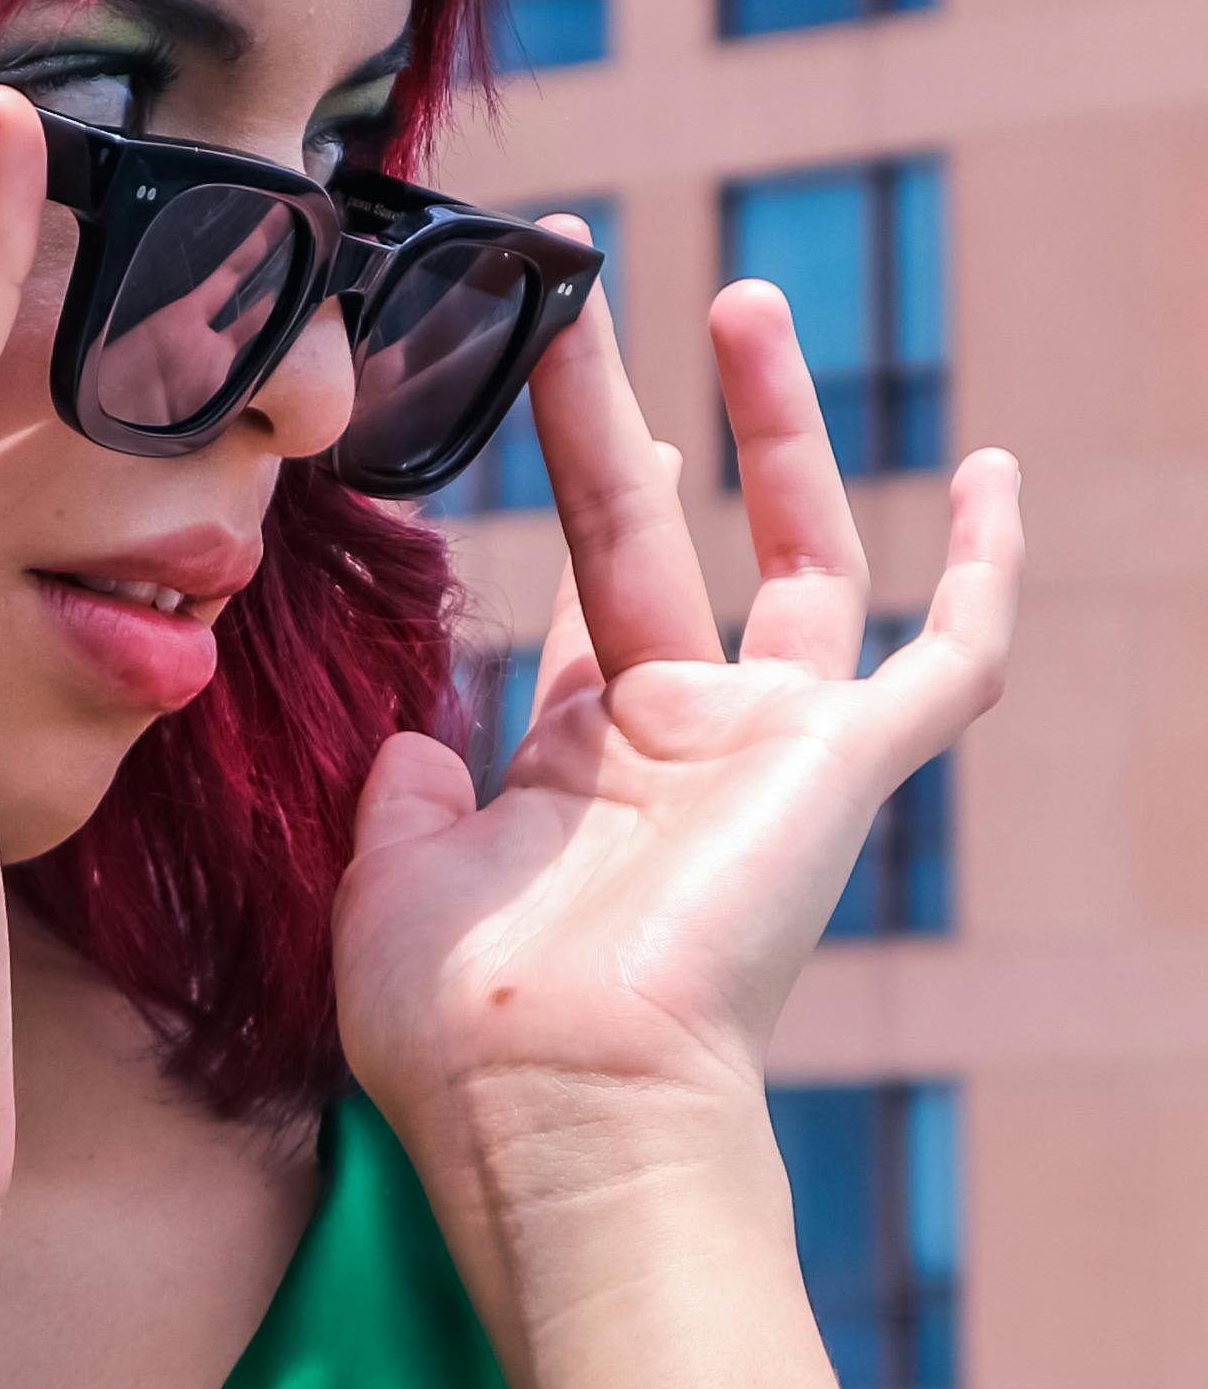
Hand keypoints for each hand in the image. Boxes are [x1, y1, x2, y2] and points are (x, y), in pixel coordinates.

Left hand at [332, 264, 1020, 1257]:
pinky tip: (998, 471)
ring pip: (801, 553)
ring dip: (778, 426)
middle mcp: (684, 749)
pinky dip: (987, 568)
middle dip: (617, 407)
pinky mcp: (847, 769)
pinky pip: (951, 659)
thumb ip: (401, 792)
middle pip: (656, 534)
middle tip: (577, 285)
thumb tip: (412, 731)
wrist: (556, 1102)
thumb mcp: (390, 885)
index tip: (537, 370)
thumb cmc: (462, 1026)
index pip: (588, 595)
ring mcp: (771, 755)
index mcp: (582, 771)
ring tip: (740, 297)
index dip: (569, 483)